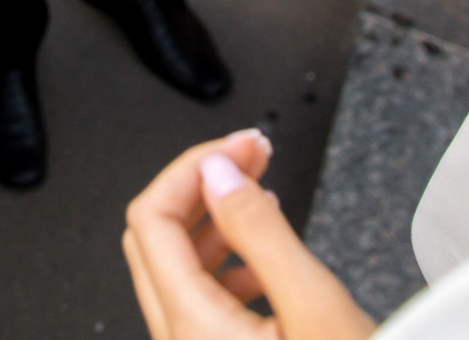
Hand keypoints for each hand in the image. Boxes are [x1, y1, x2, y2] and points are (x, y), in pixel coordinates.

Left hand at [123, 129, 374, 339]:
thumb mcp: (316, 308)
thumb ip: (259, 231)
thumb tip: (219, 170)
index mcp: (195, 329)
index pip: (151, 218)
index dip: (192, 168)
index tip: (242, 147)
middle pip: (154, 240)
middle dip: (200, 186)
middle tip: (250, 157)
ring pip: (177, 271)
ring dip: (213, 221)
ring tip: (261, 194)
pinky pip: (201, 302)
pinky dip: (227, 261)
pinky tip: (265, 252)